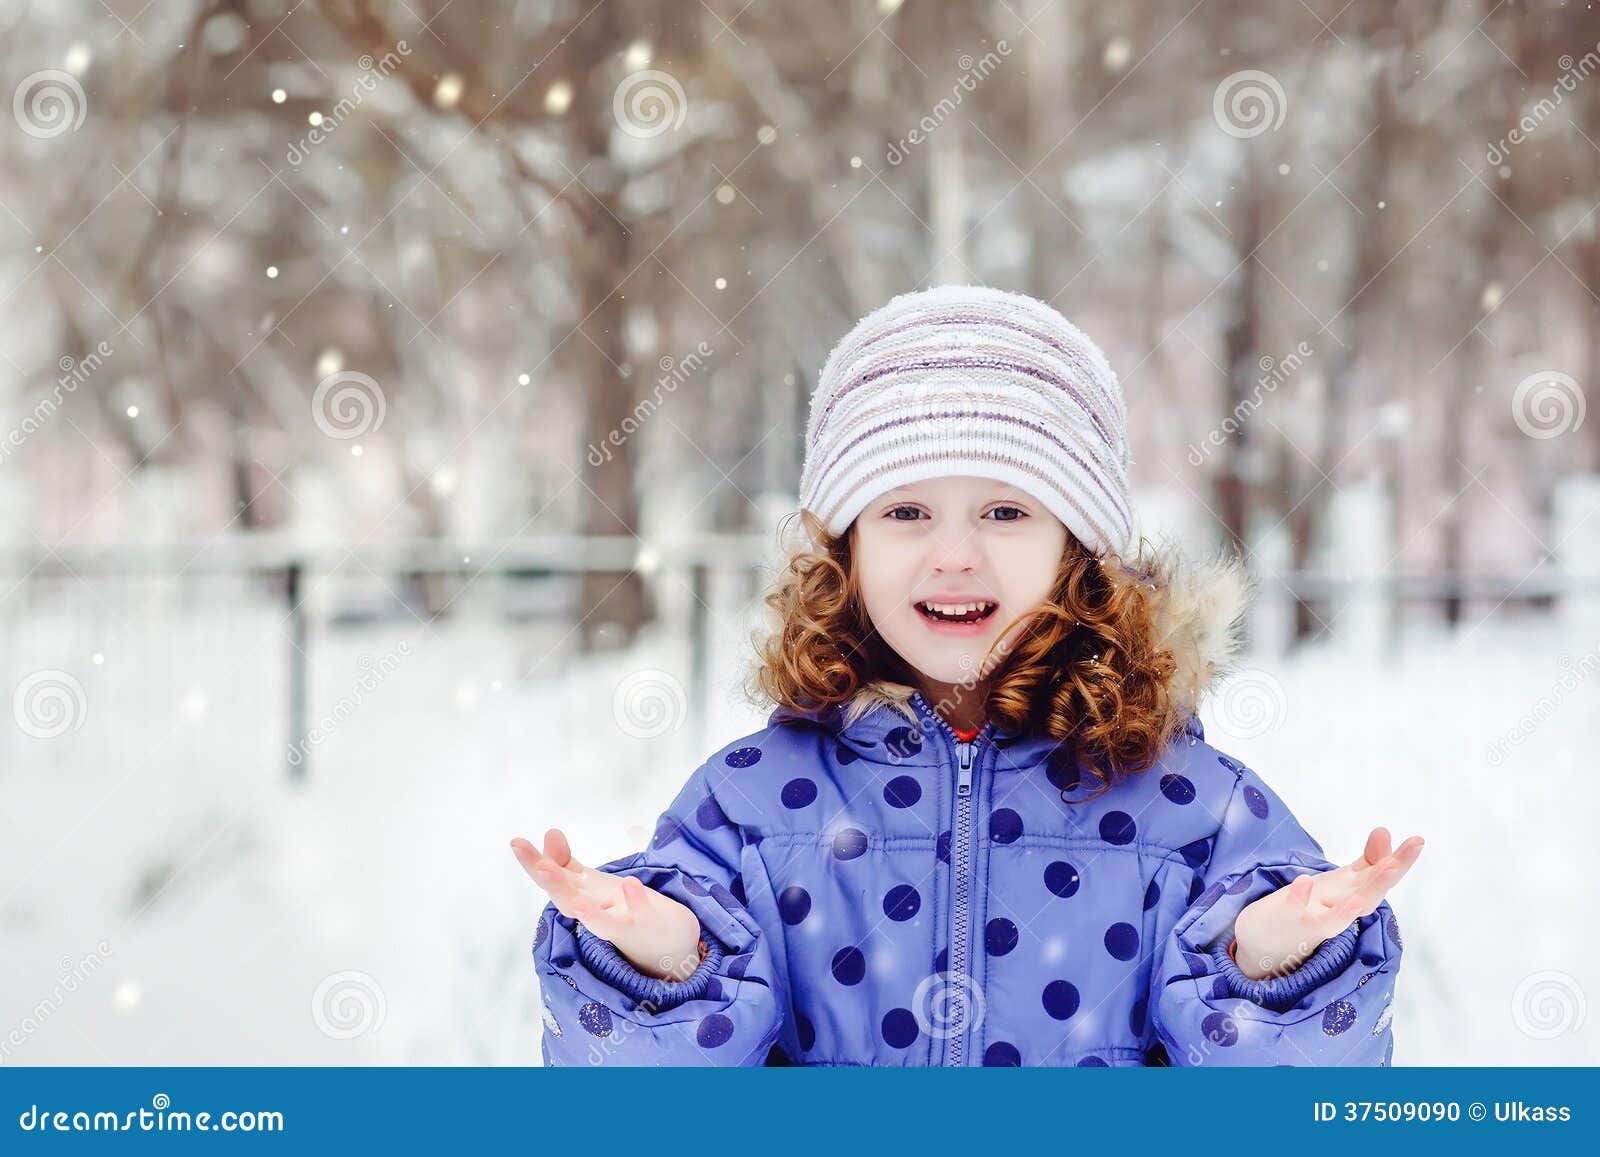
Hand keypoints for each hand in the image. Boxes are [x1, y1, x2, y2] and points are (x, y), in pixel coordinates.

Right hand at [511, 828, 702, 982]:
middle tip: (539, 866)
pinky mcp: (647, 922)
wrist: (663, 943)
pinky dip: (635, 901)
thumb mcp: (588, 884)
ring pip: (601, 923)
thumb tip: (549, 832)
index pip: (553, 879)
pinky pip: (641, 914)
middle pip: (569, 901)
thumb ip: (564, 862)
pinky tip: (630, 884)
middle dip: (553, 884)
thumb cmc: (617, 910)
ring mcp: (620, 921)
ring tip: (577, 902)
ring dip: (588, 913)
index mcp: (579, 898)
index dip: (533, 862)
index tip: (516, 841)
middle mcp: (595, 913)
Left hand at [1232, 827, 1423, 980]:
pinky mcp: (1285, 921)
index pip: (1380, 878)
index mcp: (1353, 896)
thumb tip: (1384, 831)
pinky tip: (1304, 881)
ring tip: (1362, 893)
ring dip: (1350, 907)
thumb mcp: (1342, 882)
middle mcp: (1338, 911)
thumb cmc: (1313, 908)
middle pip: (1366, 898)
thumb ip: (1368, 861)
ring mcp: (1313, 919)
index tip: (1418, 840)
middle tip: (1404, 857)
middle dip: (1385, 878)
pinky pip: (1293, 913)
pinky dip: (1300, 899)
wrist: (1268, 942)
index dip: (1401, 861)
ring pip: (1336, 919)